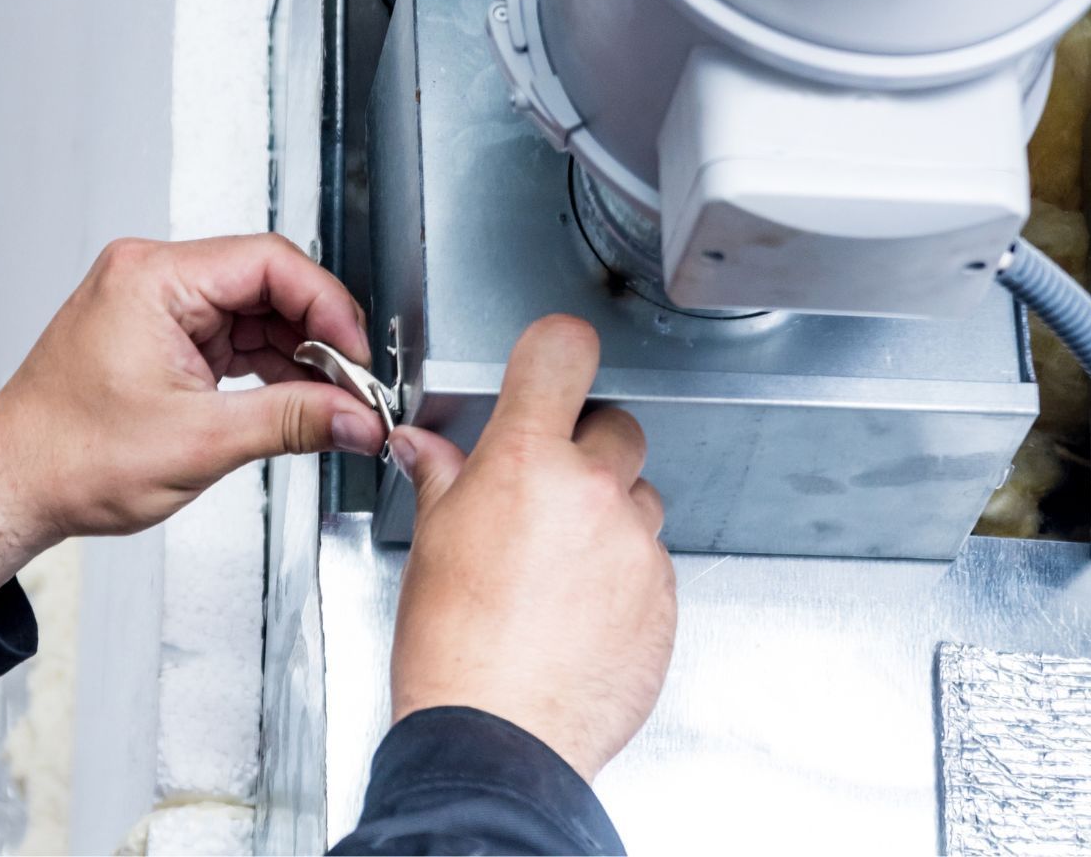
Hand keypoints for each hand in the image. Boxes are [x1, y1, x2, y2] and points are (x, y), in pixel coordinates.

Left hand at [0, 234, 386, 600]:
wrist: (10, 490)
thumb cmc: (67, 460)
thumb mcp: (201, 442)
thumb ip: (293, 421)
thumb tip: (356, 416)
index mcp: (152, 278)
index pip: (270, 263)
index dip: (327, 308)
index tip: (356, 355)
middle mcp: (150, 278)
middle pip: (267, 283)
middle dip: (317, 336)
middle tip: (353, 385)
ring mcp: (154, 305)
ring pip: (254, 312)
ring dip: (296, 355)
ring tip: (330, 401)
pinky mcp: (158, 335)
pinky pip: (231, 336)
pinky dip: (266, 368)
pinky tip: (293, 400)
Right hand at [386, 315, 676, 780]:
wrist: (496, 738)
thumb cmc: (454, 651)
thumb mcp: (433, 544)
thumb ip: (443, 478)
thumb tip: (426, 449)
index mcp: (526, 461)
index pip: (563, 353)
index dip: (558, 351)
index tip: (554, 364)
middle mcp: (593, 491)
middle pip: (616, 426)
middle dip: (584, 449)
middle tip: (544, 493)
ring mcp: (636, 545)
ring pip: (638, 498)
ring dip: (607, 516)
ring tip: (557, 567)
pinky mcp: (665, 595)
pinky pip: (651, 561)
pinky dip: (623, 574)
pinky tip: (579, 611)